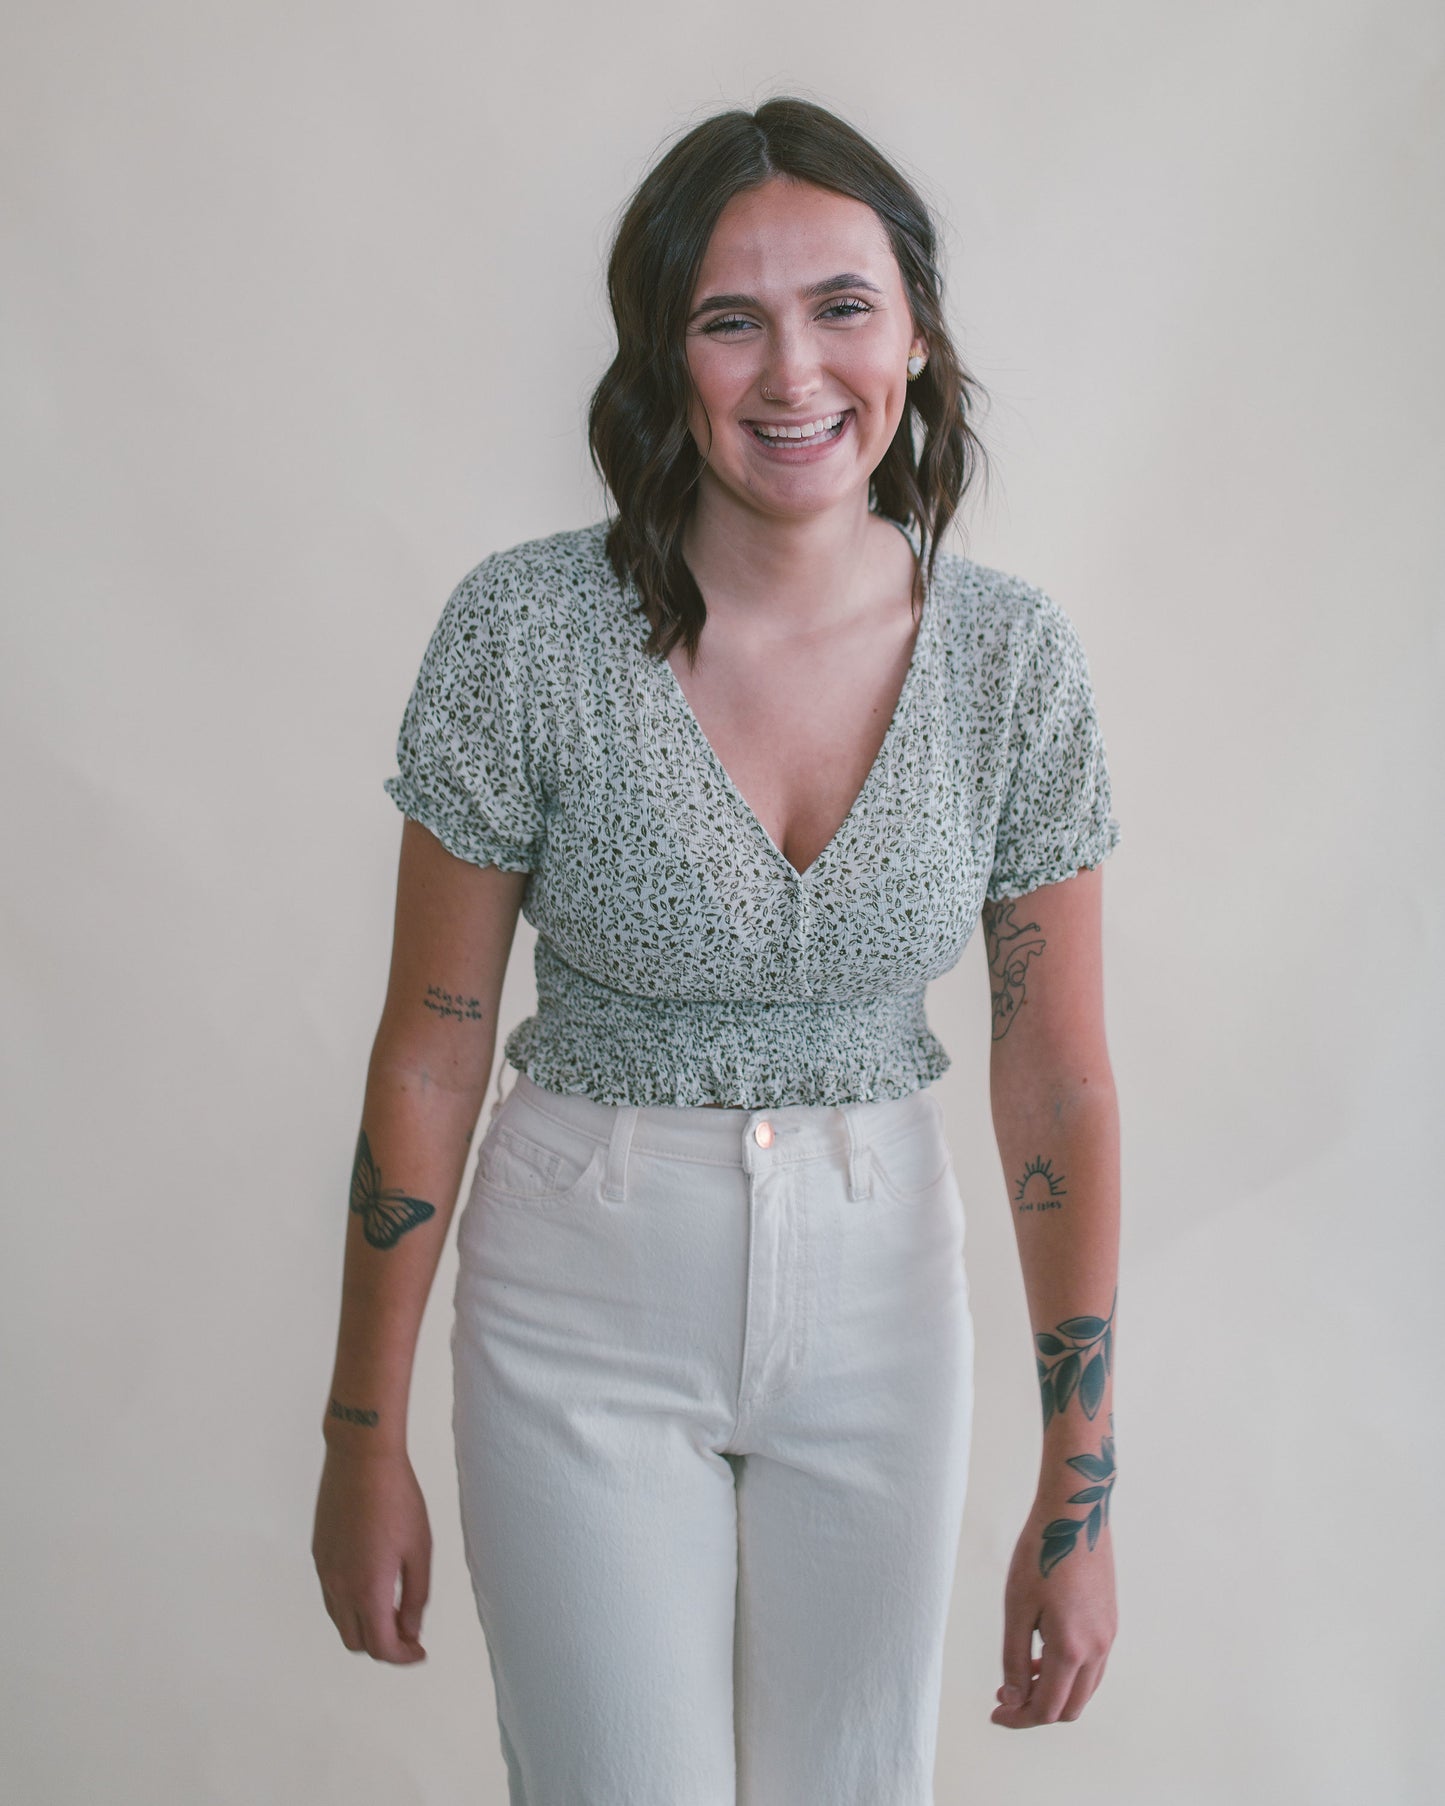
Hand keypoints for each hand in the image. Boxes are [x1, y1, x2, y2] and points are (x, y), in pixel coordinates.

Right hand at [312, 1444, 430, 1663]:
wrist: (361, 1458)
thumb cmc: (398, 1499)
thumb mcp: (420, 1549)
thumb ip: (416, 1596)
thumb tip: (411, 1630)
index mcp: (367, 1589)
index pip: (380, 1646)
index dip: (402, 1656)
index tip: (419, 1651)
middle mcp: (339, 1587)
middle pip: (356, 1642)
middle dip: (383, 1646)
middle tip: (409, 1631)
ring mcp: (325, 1571)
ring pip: (340, 1621)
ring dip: (365, 1626)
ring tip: (395, 1607)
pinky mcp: (319, 1554)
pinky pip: (331, 1596)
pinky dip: (351, 1605)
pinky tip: (374, 1584)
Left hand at [991, 1495, 1116, 1726]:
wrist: (1076, 1514)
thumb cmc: (1041, 1554)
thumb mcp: (1017, 1607)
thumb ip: (1015, 1659)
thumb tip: (1014, 1699)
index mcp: (1072, 1649)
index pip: (1048, 1708)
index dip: (1019, 1718)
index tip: (995, 1714)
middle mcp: (1097, 1649)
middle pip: (1070, 1706)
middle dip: (1037, 1710)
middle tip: (1005, 1697)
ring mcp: (1108, 1636)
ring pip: (1084, 1688)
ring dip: (1054, 1691)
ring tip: (1021, 1676)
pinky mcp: (1109, 1622)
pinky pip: (1092, 1665)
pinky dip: (1068, 1672)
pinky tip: (1042, 1654)